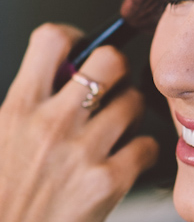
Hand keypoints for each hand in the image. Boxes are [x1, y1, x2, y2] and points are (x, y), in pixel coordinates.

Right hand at [0, 22, 158, 221]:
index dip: (73, 37)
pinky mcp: (109, 183)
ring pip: (135, 101)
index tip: (79, 50)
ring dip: (132, 111)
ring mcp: (84, 151)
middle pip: (110, 60)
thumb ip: (18, 115)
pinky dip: (145, 151)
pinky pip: (148, 146)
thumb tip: (40, 93)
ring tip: (121, 129)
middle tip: (112, 86)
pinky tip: (131, 161)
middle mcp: (53, 122)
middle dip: (116, 68)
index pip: (52, 40)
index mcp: (17, 110)